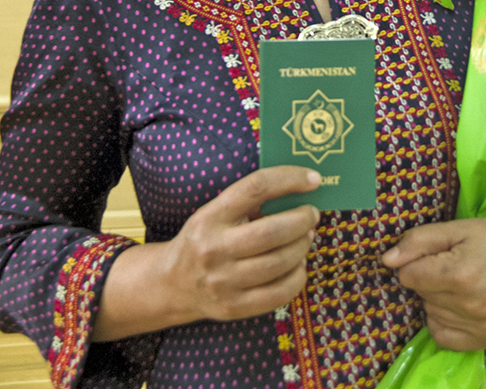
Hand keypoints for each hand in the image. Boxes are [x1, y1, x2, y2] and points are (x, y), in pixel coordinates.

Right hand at [94, 166, 320, 339]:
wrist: (172, 283)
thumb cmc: (204, 239)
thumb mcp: (215, 212)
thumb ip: (249, 201)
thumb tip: (298, 188)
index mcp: (210, 216)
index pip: (256, 188)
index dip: (289, 180)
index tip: (313, 179)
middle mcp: (214, 249)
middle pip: (272, 231)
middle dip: (302, 220)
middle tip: (312, 214)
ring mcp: (223, 282)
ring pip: (279, 262)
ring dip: (302, 247)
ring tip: (305, 237)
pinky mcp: (233, 307)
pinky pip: (279, 293)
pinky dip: (298, 276)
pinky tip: (298, 265)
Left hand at [382, 211, 485, 350]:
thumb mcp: (460, 228)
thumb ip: (420, 241)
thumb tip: (386, 260)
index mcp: (460, 274)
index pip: (407, 276)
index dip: (415, 260)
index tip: (435, 252)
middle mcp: (469, 306)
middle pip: (419, 294)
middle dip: (427, 277)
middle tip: (454, 262)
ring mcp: (480, 327)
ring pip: (430, 314)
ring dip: (437, 299)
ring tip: (461, 281)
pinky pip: (445, 338)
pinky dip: (444, 322)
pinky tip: (459, 305)